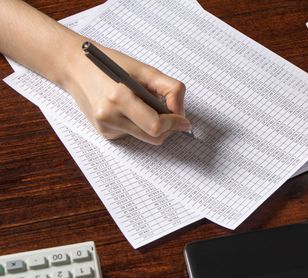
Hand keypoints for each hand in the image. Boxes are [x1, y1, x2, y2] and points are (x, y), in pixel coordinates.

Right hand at [64, 46, 190, 144]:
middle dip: (168, 127)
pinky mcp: (104, 133)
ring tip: (145, 104)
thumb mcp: (145, 70)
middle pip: (154, 137)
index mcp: (119, 98)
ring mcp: (105, 127)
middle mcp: (109, 116)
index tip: (184, 121)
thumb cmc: (112, 64)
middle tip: (172, 113)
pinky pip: (134, 135)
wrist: (75, 67)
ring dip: (154, 125)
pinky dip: (140, 125)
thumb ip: (170, 90)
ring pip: (146, 138)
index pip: (156, 125)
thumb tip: (181, 114)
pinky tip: (129, 109)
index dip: (174, 124)